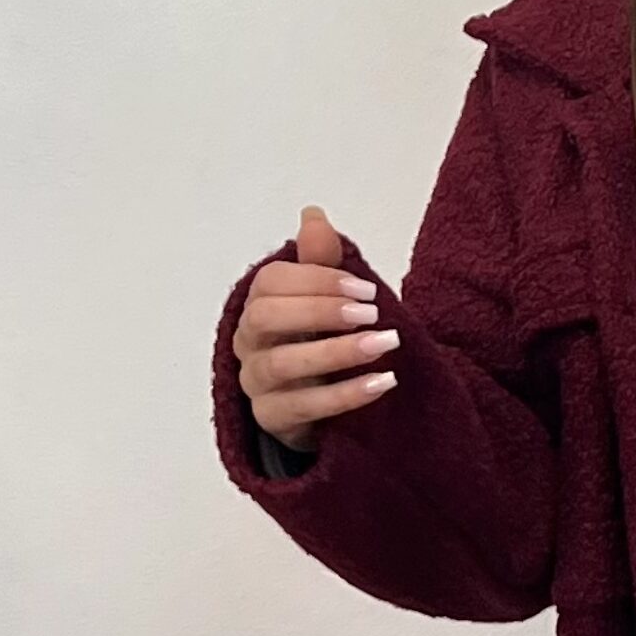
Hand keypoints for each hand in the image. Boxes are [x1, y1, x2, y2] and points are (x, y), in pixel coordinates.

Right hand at [233, 205, 400, 449]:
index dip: (317, 281)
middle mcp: (249, 342)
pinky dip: (345, 394)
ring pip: (282, 364)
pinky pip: (302, 408)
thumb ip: (321, 262)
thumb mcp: (329, 300)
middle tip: (371, 313)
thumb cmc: (321, 342)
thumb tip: (312, 215)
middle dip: (320, 311)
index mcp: (260, 305)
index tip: (366, 288)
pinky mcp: (273, 420)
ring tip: (385, 345)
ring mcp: (256, 383)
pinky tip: (383, 382)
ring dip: (337, 352)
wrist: (318, 405)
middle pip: (265, 317)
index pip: (270, 283)